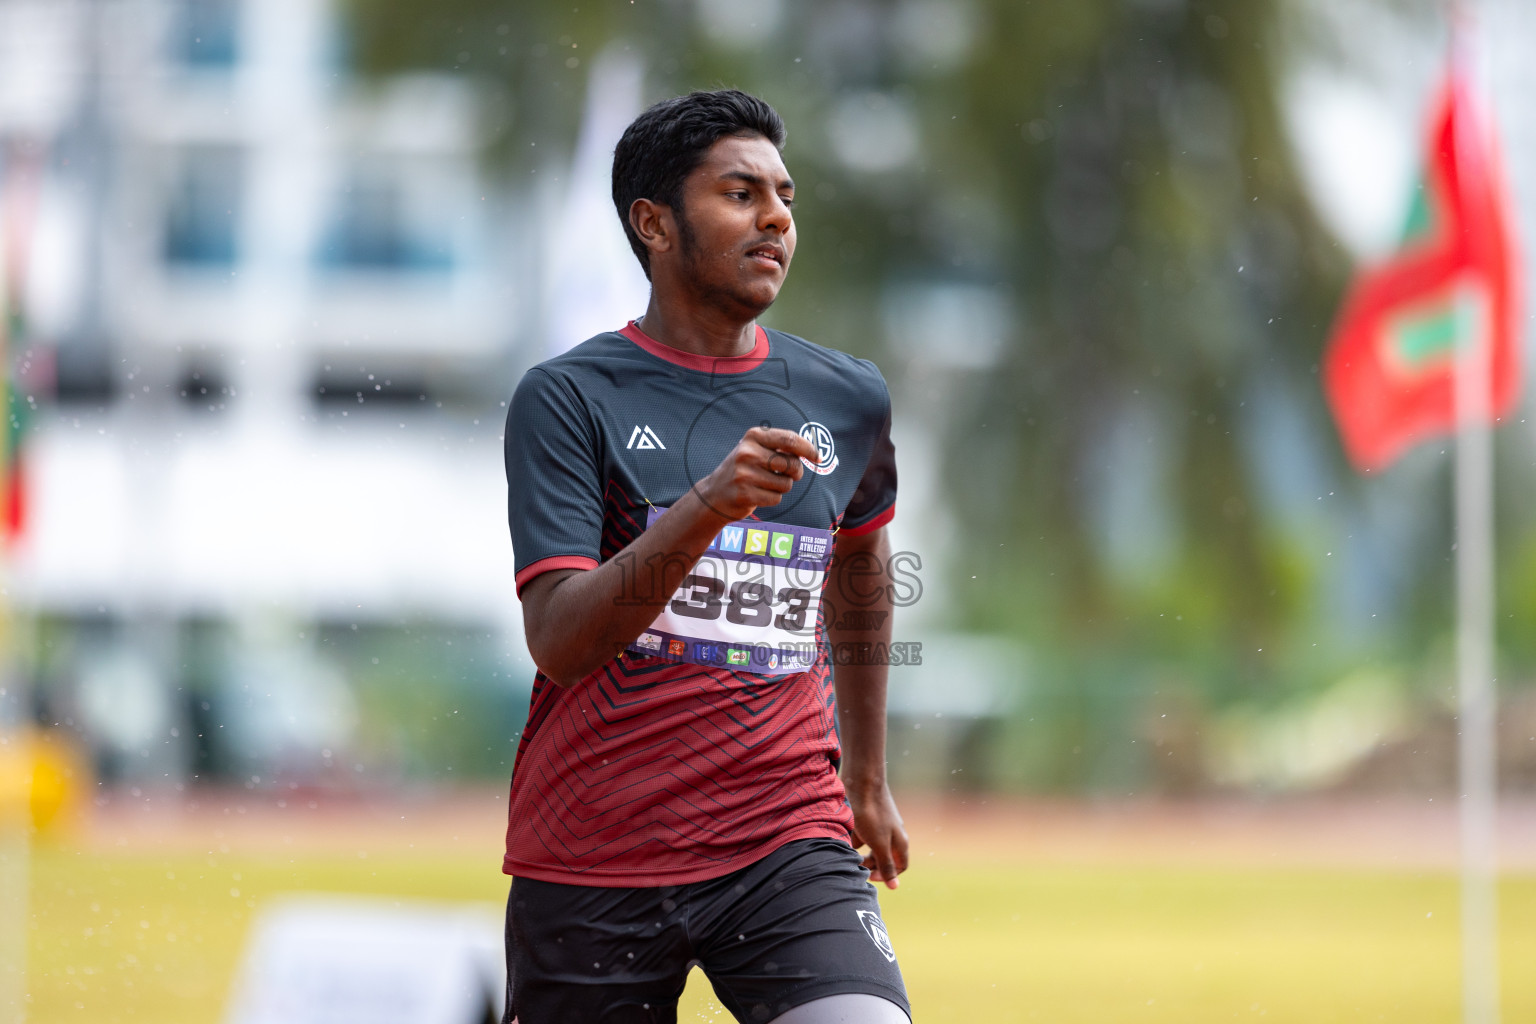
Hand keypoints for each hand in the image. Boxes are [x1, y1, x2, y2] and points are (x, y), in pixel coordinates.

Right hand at [693, 426, 818, 521]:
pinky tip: (758, 494)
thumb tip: (813, 453)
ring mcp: (745, 474)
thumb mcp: (756, 449)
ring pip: (786, 484)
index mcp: (753, 436)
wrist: (713, 494)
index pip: (789, 439)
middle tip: (786, 474)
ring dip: (781, 487)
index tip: (818, 457)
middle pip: (792, 464)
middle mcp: (747, 452)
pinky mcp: (745, 494)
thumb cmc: (743, 470)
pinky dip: (772, 499)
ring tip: (764, 484)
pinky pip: (776, 499)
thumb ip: (781, 447)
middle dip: (795, 472)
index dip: (808, 449)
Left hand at [847, 782, 907, 888]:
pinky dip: (853, 837)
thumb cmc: (872, 814)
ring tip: (847, 851)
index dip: (886, 875)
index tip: (869, 876)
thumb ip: (886, 865)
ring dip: (859, 852)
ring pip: (870, 846)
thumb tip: (895, 887)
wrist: (861, 781)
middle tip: (856, 865)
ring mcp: (879, 825)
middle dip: (871, 864)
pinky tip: (845, 834)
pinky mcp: (867, 817)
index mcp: (900, 842)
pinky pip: (861, 834)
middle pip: (884, 858)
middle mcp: (892, 834)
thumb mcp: (879, 844)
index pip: (899, 866)